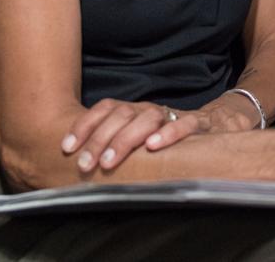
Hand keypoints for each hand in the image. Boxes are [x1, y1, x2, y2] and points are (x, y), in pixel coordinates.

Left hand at [63, 99, 208, 171]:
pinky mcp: (197, 125)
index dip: (84, 125)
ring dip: (126, 138)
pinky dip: (169, 133)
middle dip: (100, 139)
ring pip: (148, 117)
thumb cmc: (160, 142)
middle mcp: (149, 110)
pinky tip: (152, 146)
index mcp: (132, 110)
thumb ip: (109, 148)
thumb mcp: (132, 142)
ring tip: (109, 161)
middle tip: (85, 165)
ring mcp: (172, 116)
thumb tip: (74, 166)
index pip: (105, 107)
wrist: (208, 129)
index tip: (66, 148)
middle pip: (122, 114)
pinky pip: (186, 124)